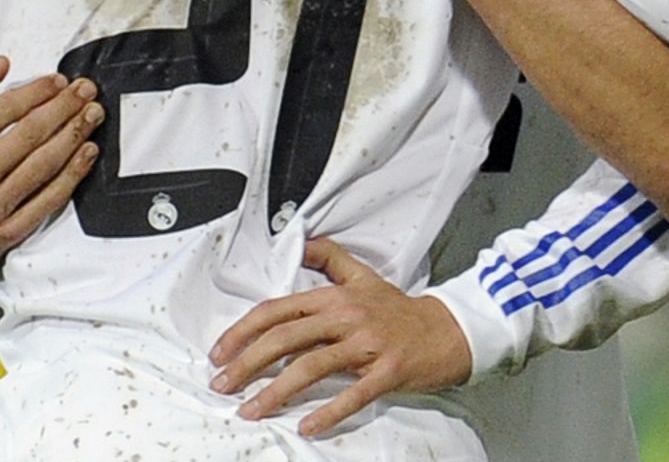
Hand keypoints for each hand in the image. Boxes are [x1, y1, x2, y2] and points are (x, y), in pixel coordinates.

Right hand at [0, 56, 102, 262]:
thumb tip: (0, 63)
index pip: (3, 110)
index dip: (37, 91)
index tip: (59, 80)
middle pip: (30, 135)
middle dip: (65, 108)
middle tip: (86, 90)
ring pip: (44, 164)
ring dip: (75, 135)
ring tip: (92, 114)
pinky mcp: (12, 230)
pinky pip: (51, 197)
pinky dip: (74, 172)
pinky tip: (88, 151)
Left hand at [210, 238, 471, 435]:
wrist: (447, 330)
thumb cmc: (400, 309)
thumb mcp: (363, 276)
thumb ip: (330, 259)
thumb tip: (301, 242)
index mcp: (335, 297)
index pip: (278, 310)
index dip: (244, 331)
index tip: (220, 352)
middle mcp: (347, 317)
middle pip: (286, 338)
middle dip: (247, 363)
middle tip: (222, 384)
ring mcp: (367, 345)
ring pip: (311, 367)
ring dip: (276, 392)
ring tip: (251, 410)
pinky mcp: (387, 370)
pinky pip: (353, 394)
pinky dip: (328, 411)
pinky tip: (306, 425)